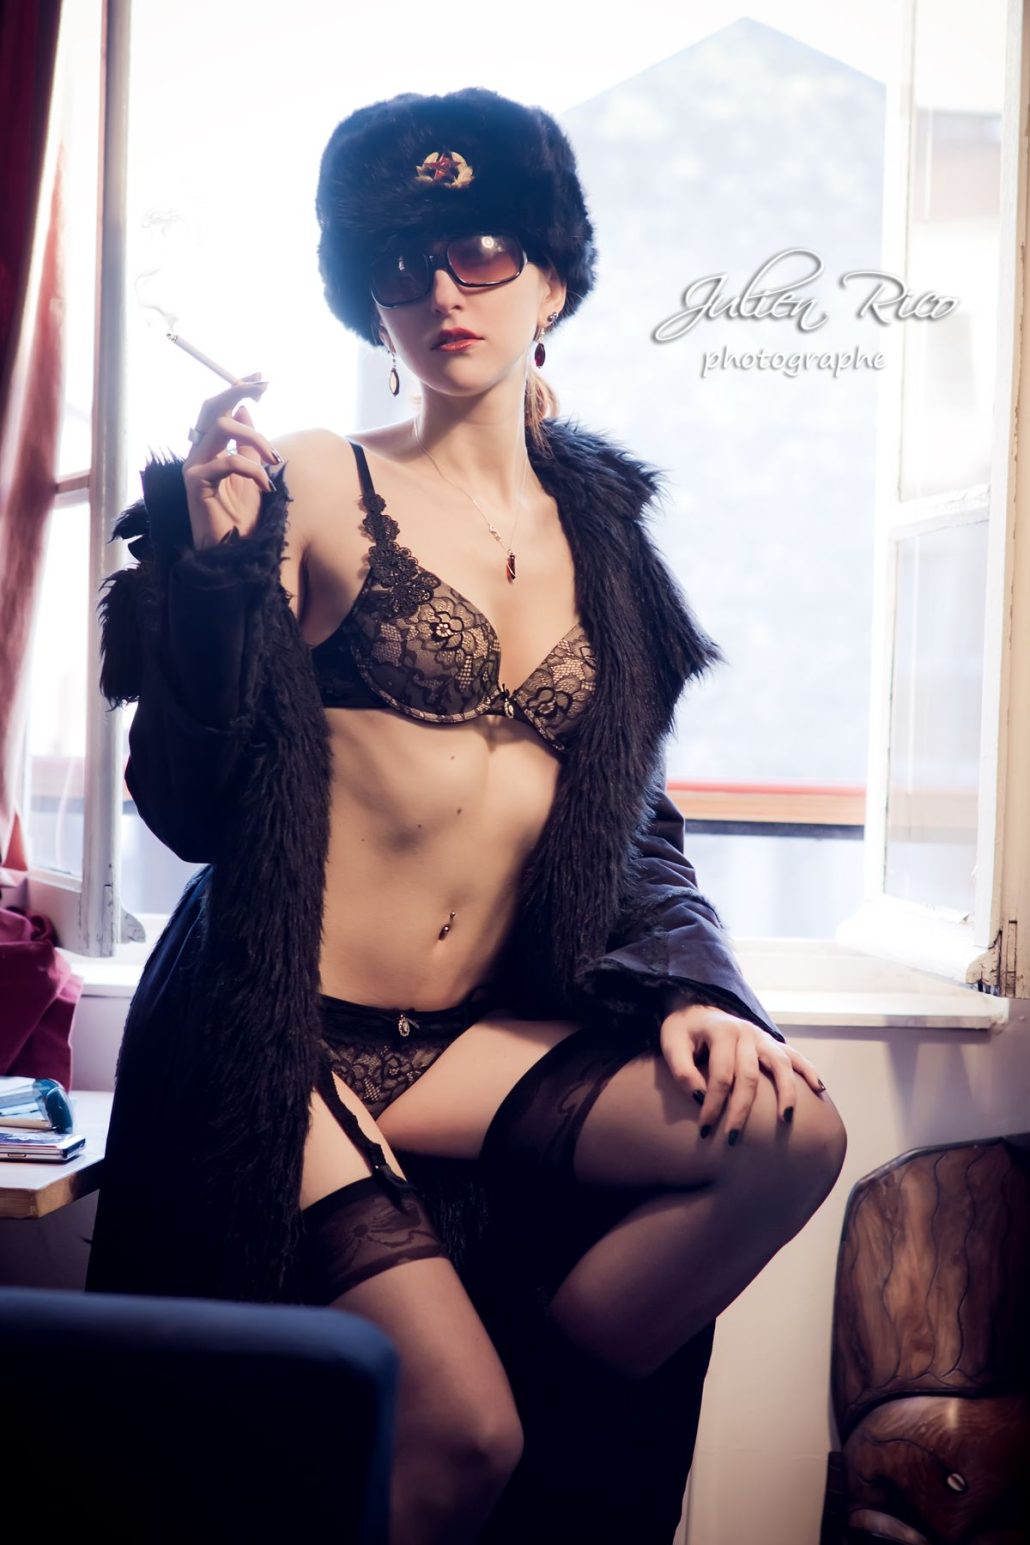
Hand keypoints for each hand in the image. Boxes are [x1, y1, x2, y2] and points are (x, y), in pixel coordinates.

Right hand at [182, 373, 280, 548]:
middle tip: (264, 387)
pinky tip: (266, 487)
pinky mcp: (196, 482)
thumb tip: (246, 409)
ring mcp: (193, 466)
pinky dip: (253, 470)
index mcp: (210, 447)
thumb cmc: (240, 515)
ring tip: (274, 460)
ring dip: (256, 438)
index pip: (219, 408)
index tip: (262, 378)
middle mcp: (198, 452)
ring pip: (222, 427)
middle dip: (238, 390)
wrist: (231, 551)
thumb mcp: (251, 472)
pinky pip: (228, 462)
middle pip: (212, 406)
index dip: (238, 388)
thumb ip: (247, 443)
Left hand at [659, 997, 826, 1142]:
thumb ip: (682, 1070)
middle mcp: (746, 1032)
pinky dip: (809, 1070)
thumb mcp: (671, 1044)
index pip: (720, 1076)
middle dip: (741, 1110)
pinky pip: (795, 1056)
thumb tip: (701, 1098)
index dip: (713, 1105)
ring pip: (781, 1065)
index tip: (704, 1130)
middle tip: (732, 1139)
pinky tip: (819, 1089)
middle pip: (749, 1076)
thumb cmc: (683, 1031)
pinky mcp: (771, 1042)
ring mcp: (762, 1037)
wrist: (696, 1006)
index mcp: (721, 1032)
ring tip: (785, 1119)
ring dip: (785, 1093)